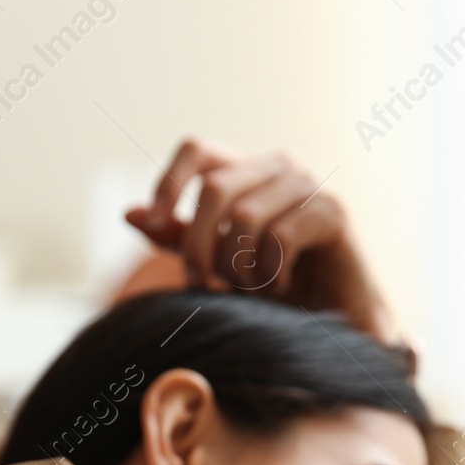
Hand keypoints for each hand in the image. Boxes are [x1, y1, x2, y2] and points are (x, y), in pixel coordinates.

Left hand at [124, 138, 403, 347]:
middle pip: (214, 187)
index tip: (153, 221)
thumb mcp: (214, 259)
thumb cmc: (272, 282)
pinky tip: (278, 287)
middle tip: (200, 282)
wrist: (334, 315)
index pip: (196, 149)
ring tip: (249, 289)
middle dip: (197, 243)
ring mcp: (309, 185)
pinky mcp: (333, 212)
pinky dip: (270, 272)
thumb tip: (130, 213)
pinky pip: (280, 237)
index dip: (168, 181)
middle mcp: (278, 166)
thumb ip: (175, 236)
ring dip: (237, 265)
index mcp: (245, 171)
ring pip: (244, 215)